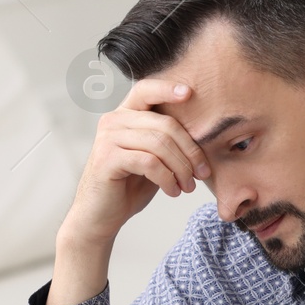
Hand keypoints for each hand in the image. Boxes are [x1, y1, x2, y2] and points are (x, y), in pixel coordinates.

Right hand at [60, 78, 211, 246]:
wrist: (100, 216)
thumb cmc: (129, 186)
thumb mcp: (152, 158)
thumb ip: (166, 141)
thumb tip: (203, 133)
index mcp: (125, 115)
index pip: (146, 90)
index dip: (167, 88)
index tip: (190, 93)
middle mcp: (113, 121)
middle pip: (165, 124)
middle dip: (190, 150)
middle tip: (202, 172)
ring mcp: (108, 138)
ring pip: (159, 144)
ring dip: (181, 168)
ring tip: (188, 186)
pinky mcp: (107, 159)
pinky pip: (149, 162)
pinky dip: (167, 178)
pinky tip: (172, 191)